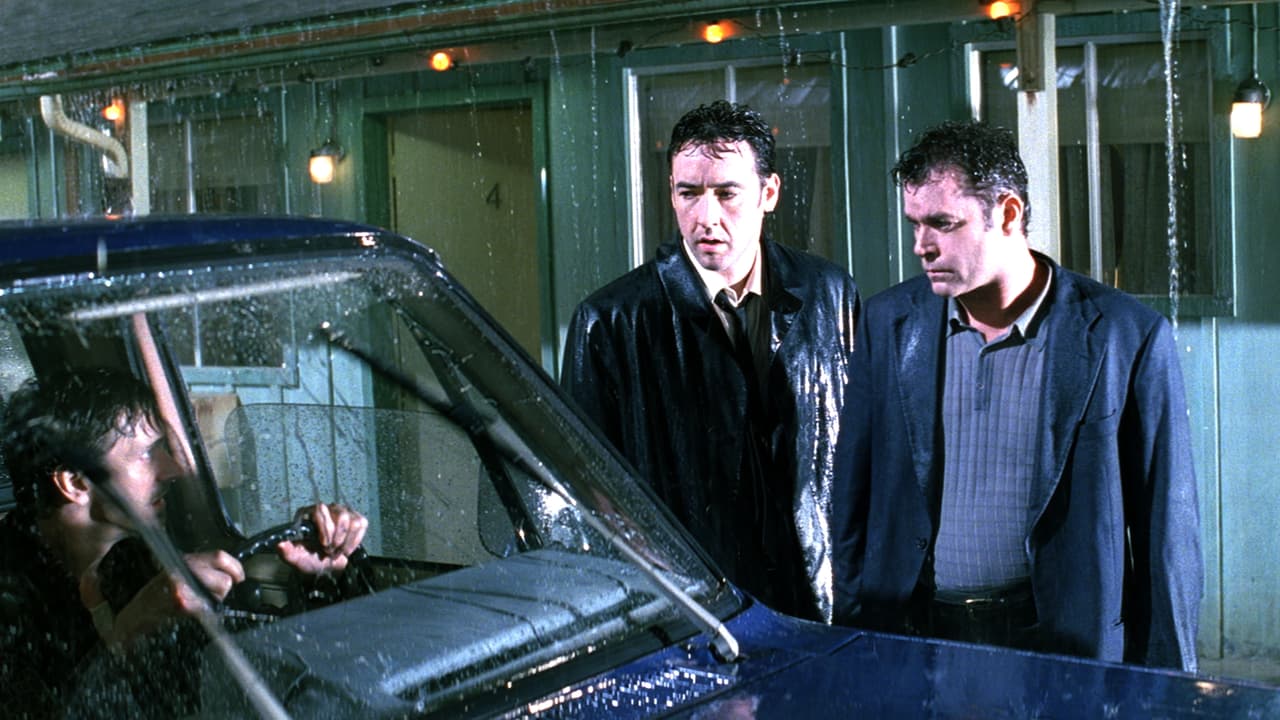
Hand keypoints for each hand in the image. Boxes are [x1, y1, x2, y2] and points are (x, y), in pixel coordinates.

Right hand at [104, 550, 243, 644]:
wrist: (132, 623)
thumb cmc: (150, 599)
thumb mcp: (173, 572)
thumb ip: (198, 567)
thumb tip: (228, 569)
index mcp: (180, 563)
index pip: (219, 556)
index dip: (234, 566)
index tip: (239, 575)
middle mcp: (183, 577)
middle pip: (224, 580)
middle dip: (223, 588)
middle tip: (210, 593)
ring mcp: (185, 597)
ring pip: (220, 596)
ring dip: (215, 601)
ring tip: (198, 603)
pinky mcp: (185, 613)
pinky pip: (210, 611)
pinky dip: (208, 613)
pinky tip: (194, 613)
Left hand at [276, 503, 367, 574]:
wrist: (325, 566)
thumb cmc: (310, 559)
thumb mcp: (296, 559)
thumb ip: (287, 552)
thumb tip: (280, 544)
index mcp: (309, 514)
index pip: (320, 510)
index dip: (326, 528)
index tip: (324, 543)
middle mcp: (326, 510)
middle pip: (341, 514)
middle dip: (337, 538)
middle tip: (329, 549)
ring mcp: (342, 513)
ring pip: (353, 521)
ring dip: (346, 541)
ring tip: (337, 549)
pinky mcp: (355, 519)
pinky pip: (361, 525)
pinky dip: (355, 540)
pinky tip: (346, 547)